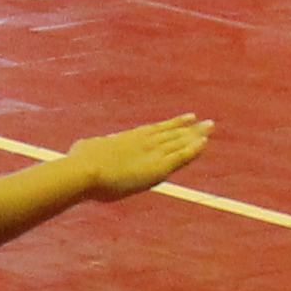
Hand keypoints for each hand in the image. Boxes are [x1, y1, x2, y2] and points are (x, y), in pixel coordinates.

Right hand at [61, 117, 211, 200]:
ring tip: (210, 127)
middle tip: (206, 122)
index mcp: (129, 137)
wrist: (85, 171)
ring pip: (180, 141)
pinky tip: (204, 143)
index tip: (186, 119)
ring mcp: (152, 153)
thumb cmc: (79, 161)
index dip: (172, 124)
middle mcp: (144, 141)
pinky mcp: (158, 167)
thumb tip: (86, 145)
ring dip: (196, 134)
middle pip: (172, 133)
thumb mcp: (86, 148)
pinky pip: (181, 156)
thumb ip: (93, 146)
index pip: (157, 130)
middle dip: (190, 128)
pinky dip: (193, 150)